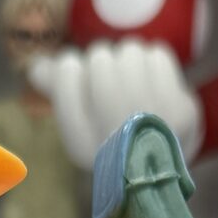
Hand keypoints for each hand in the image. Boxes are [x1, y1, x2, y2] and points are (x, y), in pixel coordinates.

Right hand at [33, 39, 203, 172]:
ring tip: (133, 83)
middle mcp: (115, 139)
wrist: (159, 164)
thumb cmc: (112, 137)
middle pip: (100, 59)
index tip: (82, 78)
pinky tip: (155, 84)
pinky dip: (155, 62)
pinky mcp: (181, 113)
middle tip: (111, 80)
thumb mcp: (78, 119)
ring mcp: (151, 125)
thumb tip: (36, 67)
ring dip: (130, 58)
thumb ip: (56, 89)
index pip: (67, 72)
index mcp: (81, 144)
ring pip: (130, 52)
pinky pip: (158, 55)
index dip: (73, 66)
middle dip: (104, 61)